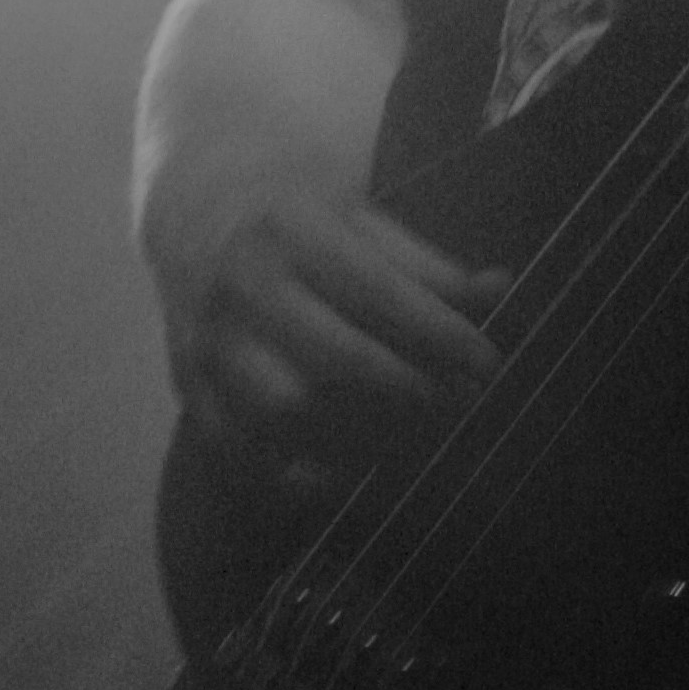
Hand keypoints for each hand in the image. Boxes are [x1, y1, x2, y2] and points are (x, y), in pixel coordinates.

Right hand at [165, 183, 505, 484]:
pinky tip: (349, 475)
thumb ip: (427, 264)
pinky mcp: (190, 390)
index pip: (378, 292)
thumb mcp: (362, 219)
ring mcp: (208, 343)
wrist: (199, 213)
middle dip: (411, 392)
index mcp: (291, 230)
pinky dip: (296, 476)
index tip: (489, 364)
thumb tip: (498, 290)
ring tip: (416, 441)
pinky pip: (241, 453)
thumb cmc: (302, 220)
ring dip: (360, 438)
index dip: (441, 336)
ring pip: (285, 412)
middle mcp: (242, 286)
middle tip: (461, 405)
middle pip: (334, 359)